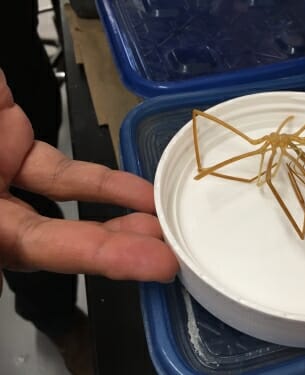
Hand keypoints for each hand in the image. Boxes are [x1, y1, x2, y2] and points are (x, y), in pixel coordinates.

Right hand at [0, 69, 177, 295]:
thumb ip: (3, 218)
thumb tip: (11, 254)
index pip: (30, 250)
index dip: (89, 259)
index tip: (138, 266)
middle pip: (54, 243)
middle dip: (111, 252)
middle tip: (163, 262)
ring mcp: (1, 178)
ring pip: (67, 207)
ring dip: (115, 218)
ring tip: (160, 227)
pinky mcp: (17, 145)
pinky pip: (64, 170)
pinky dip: (102, 182)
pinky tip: (137, 194)